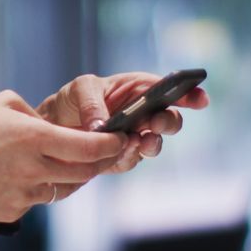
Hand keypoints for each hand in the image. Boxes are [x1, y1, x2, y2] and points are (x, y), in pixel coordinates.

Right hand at [0, 90, 128, 223]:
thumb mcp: (4, 103)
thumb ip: (38, 115)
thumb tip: (57, 129)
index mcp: (34, 138)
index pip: (89, 147)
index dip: (111, 144)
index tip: (120, 139)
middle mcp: (32, 169)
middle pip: (85, 173)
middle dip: (101, 162)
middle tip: (108, 152)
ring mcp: (22, 193)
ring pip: (63, 188)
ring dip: (70, 176)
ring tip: (62, 161)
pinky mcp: (11, 211)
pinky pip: (37, 200)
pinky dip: (38, 187)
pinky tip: (20, 174)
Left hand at [36, 72, 208, 172]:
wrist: (51, 128)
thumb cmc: (71, 100)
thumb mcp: (79, 90)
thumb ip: (93, 103)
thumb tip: (102, 126)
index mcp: (137, 90)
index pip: (168, 90)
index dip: (188, 94)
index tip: (199, 99)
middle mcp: (141, 115)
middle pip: (168, 120)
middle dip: (168, 122)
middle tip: (157, 123)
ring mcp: (134, 138)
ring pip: (154, 144)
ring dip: (151, 143)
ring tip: (141, 141)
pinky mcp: (120, 158)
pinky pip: (131, 160)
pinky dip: (127, 157)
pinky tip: (120, 151)